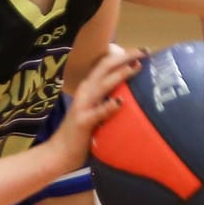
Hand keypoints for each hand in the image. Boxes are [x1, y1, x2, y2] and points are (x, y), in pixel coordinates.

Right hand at [49, 45, 141, 166]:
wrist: (59, 153)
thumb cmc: (81, 133)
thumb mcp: (96, 110)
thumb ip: (107, 99)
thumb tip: (130, 93)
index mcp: (89, 87)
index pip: (106, 64)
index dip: (123, 55)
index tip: (143, 51)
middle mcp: (85, 92)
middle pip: (105, 67)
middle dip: (125, 57)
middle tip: (144, 52)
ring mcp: (83, 106)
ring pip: (102, 84)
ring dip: (120, 74)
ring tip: (136, 67)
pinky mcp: (83, 122)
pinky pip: (98, 112)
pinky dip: (109, 106)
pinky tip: (121, 101)